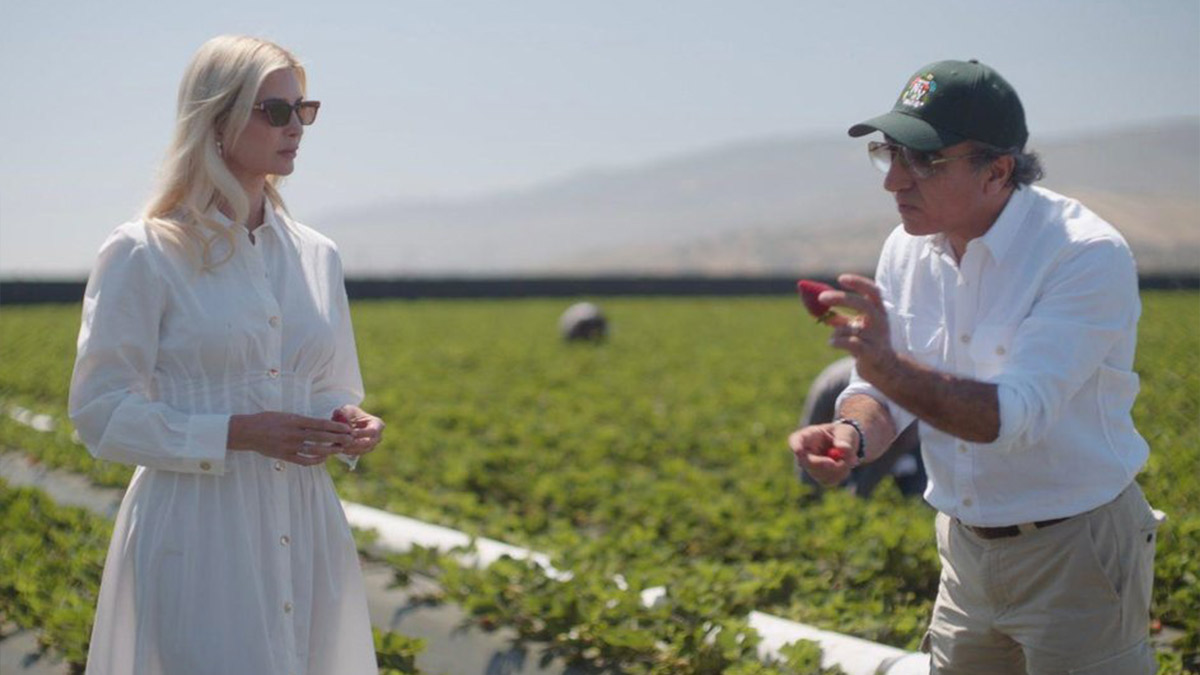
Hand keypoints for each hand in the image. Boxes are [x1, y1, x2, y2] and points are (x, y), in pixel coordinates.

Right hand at [228, 412, 353, 465]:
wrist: (248, 432)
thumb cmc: (267, 420)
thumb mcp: (286, 415)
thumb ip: (302, 420)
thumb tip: (321, 424)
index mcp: (295, 420)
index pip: (320, 423)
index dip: (335, 426)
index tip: (346, 428)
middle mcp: (294, 433)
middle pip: (321, 436)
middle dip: (337, 438)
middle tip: (350, 439)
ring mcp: (290, 446)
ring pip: (315, 449)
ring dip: (329, 450)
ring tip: (340, 449)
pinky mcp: (285, 456)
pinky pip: (304, 460)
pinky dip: (315, 461)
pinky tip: (323, 459)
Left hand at [332, 405, 384, 456]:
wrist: (349, 421)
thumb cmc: (351, 413)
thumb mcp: (348, 410)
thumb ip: (344, 413)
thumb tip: (339, 416)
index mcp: (378, 424)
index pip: (372, 431)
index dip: (362, 433)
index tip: (351, 433)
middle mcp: (378, 436)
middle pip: (369, 443)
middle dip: (356, 443)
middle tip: (345, 442)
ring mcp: (372, 445)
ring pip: (363, 450)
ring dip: (351, 449)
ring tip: (340, 446)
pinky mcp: (364, 451)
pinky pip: (357, 454)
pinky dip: (349, 452)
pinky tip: (340, 448)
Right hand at [788, 422, 859, 485]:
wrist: (847, 445)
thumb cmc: (843, 433)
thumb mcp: (846, 431)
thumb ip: (844, 438)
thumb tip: (842, 448)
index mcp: (808, 436)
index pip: (795, 440)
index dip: (795, 446)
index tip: (798, 450)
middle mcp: (804, 453)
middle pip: (806, 462)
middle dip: (824, 464)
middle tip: (843, 461)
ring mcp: (810, 467)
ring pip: (819, 474)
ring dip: (839, 468)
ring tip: (848, 457)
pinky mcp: (819, 477)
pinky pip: (829, 480)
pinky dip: (841, 474)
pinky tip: (843, 465)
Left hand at [820, 274, 896, 383]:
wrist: (884, 370)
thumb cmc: (868, 343)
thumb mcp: (856, 327)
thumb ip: (840, 317)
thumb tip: (817, 307)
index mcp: (879, 311)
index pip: (873, 291)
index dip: (858, 283)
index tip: (841, 278)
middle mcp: (880, 322)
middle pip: (862, 304)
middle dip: (841, 298)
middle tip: (821, 297)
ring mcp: (877, 337)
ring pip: (849, 327)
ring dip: (836, 331)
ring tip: (836, 339)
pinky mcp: (871, 352)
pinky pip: (850, 343)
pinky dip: (837, 341)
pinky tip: (832, 343)